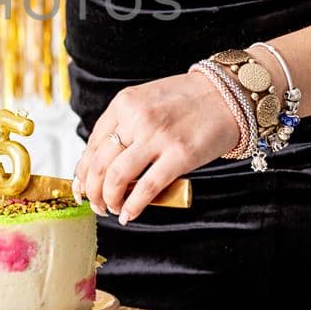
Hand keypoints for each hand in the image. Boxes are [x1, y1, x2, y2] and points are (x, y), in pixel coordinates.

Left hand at [72, 72, 242, 221]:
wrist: (228, 94)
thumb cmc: (189, 100)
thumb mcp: (147, 101)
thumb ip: (126, 124)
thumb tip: (104, 161)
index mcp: (125, 103)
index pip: (93, 144)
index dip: (83, 171)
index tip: (83, 186)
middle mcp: (136, 118)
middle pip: (99, 163)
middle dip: (93, 190)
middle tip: (96, 204)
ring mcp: (157, 137)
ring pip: (117, 177)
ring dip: (109, 200)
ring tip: (112, 209)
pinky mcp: (179, 156)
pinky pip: (147, 188)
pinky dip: (133, 206)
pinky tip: (129, 215)